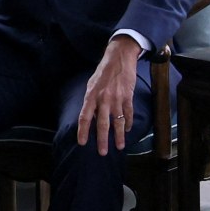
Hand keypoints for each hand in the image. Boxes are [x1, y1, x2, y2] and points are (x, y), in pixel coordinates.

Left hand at [77, 36, 142, 155]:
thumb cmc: (103, 72)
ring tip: (119, 146)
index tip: (82, 143)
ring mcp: (117, 99)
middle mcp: (103, 99)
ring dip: (118, 136)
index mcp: (91, 96)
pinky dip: (128, 123)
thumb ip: (90, 101)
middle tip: (103, 152)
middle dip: (102, 140)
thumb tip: (89, 117)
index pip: (84, 117)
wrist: (119, 58)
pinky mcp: (128, 97)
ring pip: (117, 122)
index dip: (83, 131)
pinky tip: (127, 130)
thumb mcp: (91, 84)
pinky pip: (128, 114)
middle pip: (102, 124)